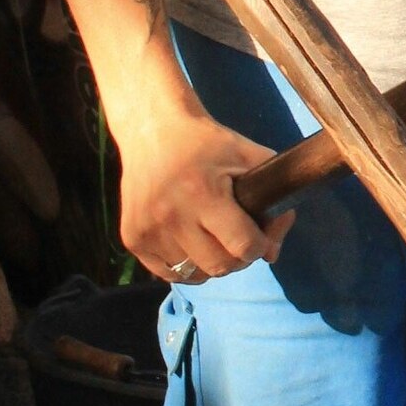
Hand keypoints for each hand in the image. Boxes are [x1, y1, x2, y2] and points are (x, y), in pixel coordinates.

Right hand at [117, 102, 294, 283]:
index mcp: (203, 193)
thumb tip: (271, 254)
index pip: (242, 245)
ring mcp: (148, 230)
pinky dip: (185, 266)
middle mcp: (171, 216)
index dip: (259, 245)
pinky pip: (169, 273)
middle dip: (237, 258)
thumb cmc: (207, 143)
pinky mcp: (132, 239)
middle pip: (219, 266)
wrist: (153, 130)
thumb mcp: (248, 157)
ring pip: (194, 275)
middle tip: (236, 238)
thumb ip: (273, 202)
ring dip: (210, 262)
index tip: (259, 236)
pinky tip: (190, 242)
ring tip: (212, 237)